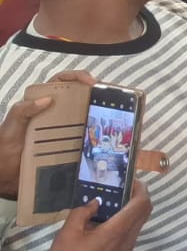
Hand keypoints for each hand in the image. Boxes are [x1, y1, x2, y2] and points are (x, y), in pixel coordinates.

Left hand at [1, 70, 95, 199]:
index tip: (92, 82)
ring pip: (84, 116)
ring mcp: (62, 129)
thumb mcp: (10, 127)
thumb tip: (47, 99)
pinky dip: (94, 136)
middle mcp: (54, 113)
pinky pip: (84, 137)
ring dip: (98, 114)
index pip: (61, 81)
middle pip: (78, 96)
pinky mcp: (67, 145)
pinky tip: (102, 138)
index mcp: (41, 103)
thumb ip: (22, 111)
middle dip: (95, 93)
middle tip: (108, 98)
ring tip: (110, 116)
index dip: (77, 77)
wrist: (4, 176)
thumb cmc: (5, 148)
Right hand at [51, 180, 150, 250]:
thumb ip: (82, 213)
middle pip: (144, 211)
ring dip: (131, 208)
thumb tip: (95, 202)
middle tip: (123, 187)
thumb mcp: (68, 233)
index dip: (141, 188)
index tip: (131, 180)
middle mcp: (128, 238)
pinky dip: (125, 220)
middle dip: (138, 196)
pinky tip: (106, 218)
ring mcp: (127, 246)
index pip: (142, 204)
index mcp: (117, 230)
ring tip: (112, 201)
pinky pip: (131, 231)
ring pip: (139, 222)